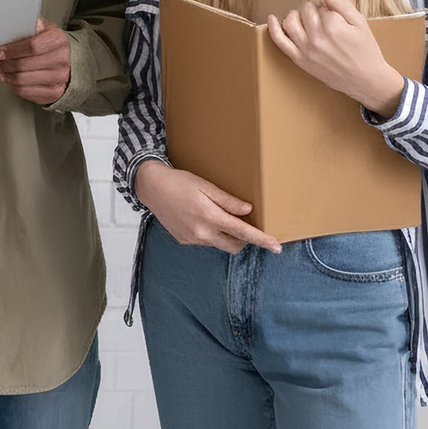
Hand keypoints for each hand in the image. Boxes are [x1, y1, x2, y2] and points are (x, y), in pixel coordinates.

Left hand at [0, 19, 71, 104]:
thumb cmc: (53, 44)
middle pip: (25, 65)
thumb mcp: (46, 29)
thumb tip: (20, 21)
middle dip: (5, 65)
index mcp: (58, 41)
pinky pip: (27, 92)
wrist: (73, 60)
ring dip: (7, 76)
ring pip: (24, 81)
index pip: (32, 47)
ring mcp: (59, 79)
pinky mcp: (54, 93)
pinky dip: (14, 87)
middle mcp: (62, 61)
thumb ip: (32, 26)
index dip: (13, 50)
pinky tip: (9, 80)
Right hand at [135, 159, 282, 254]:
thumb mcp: (206, 186)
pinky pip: (206, 242)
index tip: (276, 246)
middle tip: (245, 224)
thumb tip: (248, 211)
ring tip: (218, 217)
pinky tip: (200, 218)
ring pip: (220, 244)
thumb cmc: (179, 182)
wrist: (151, 187)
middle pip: (235, 245)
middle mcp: (201, 232)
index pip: (243, 233)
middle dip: (245, 239)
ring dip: (227, 236)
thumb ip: (227, 201)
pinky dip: (211, 234)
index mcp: (209, 217)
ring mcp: (192, 239)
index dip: (262, 240)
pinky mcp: (184, 240)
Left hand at [268, 0, 406, 116]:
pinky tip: (271, 18)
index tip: (333, 13)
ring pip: (289, 22)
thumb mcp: (360, 23)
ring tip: (305, 19)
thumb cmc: (366, 50)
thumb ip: (342, 4)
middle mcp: (316, 36)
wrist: (365, 79)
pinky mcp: (299, 60)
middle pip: (304, 11)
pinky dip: (273, 28)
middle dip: (312, 10)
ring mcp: (305, 49)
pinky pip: (280, 41)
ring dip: (295, 16)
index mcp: (332, 25)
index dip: (326, 6)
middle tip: (322, 17)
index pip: (320, 5)